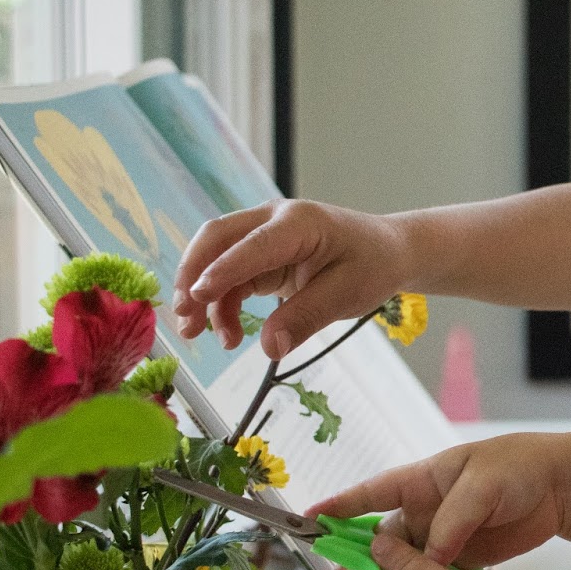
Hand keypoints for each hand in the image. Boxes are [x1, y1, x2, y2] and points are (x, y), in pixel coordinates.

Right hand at [172, 199, 407, 357]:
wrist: (386, 253)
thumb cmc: (372, 266)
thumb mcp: (346, 294)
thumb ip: (307, 317)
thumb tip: (270, 347)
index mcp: (299, 223)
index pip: (252, 244)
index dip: (222, 269)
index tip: (196, 297)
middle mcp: (273, 221)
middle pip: (217, 239)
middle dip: (192, 277)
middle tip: (184, 318)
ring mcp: (263, 236)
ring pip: (215, 258)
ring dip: (202, 297)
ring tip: (199, 335)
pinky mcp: (259, 255)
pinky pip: (229, 278)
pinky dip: (221, 305)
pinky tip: (228, 333)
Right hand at [310, 434, 570, 569]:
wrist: (561, 484)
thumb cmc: (519, 468)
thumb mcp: (483, 485)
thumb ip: (453, 520)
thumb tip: (431, 556)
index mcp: (426, 480)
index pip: (375, 493)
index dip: (342, 506)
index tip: (310, 520)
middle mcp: (429, 507)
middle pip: (383, 536)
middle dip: (356, 559)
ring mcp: (446, 532)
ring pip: (404, 559)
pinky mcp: (465, 553)